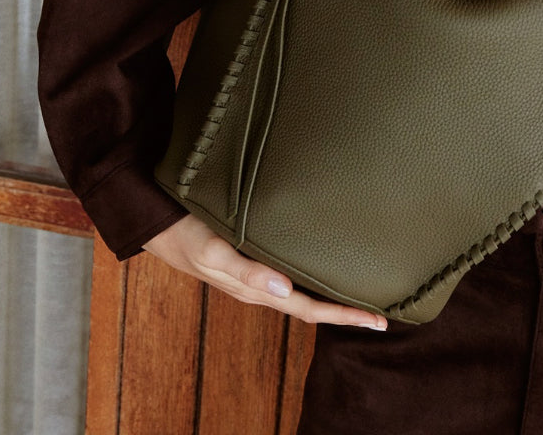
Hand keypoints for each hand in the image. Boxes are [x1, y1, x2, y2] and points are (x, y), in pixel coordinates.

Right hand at [143, 214, 387, 329]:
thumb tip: (285, 288)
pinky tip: (322, 265)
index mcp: (256, 289)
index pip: (309, 309)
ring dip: (330, 295)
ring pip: (302, 291)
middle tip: (382, 312)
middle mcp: (262, 285)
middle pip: (311, 305)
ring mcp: (257, 273)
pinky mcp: (252, 257)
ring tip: (360, 290)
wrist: (160, 223)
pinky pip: (290, 274)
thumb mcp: (214, 252)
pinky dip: (312, 276)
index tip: (377, 320)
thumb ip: (247, 272)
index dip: (343, 315)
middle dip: (345, 311)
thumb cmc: (188, 235)